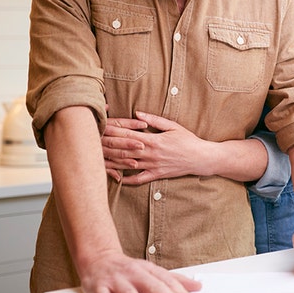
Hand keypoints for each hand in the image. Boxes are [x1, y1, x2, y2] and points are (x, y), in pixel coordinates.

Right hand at [77, 248, 199, 292]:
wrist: (98, 258)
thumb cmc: (128, 269)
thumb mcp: (151, 271)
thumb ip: (174, 280)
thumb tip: (197, 287)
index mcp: (149, 270)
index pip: (168, 282)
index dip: (180, 292)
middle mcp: (134, 274)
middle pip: (153, 286)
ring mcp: (117, 281)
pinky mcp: (99, 287)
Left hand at [102, 111, 216, 183]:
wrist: (201, 158)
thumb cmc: (188, 140)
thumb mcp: (173, 126)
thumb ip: (154, 119)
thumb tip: (137, 112)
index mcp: (153, 140)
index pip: (128, 134)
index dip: (113, 130)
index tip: (101, 126)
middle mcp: (150, 154)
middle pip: (124, 149)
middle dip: (108, 145)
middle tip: (92, 141)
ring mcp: (152, 165)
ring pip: (128, 164)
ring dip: (112, 162)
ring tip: (98, 160)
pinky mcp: (156, 174)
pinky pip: (139, 179)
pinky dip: (128, 180)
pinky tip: (117, 179)